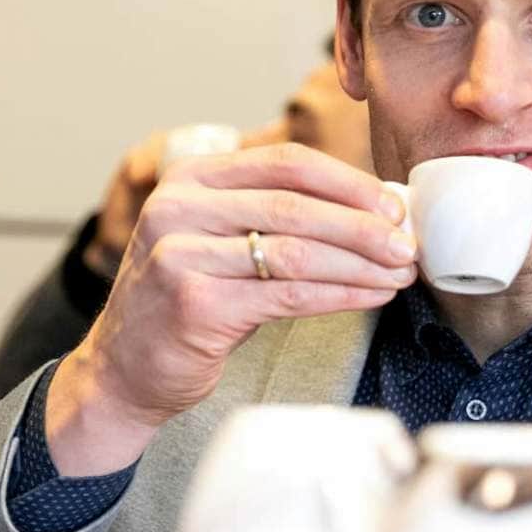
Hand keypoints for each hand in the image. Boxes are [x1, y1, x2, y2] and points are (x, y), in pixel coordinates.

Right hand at [45, 143, 414, 476]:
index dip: (347, 181)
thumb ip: (273, 216)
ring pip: (296, 251)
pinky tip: (372, 296)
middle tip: (408, 243)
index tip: (393, 203)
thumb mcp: (218, 239)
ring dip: (360, 263)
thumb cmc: (188, 301)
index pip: (284, 162)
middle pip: (294, 205)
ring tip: (400, 273)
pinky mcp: (195, 304)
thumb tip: (372, 210)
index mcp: (191, 177)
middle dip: (363, 225)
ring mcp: (182, 255)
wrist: (124, 369)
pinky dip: (341, 294)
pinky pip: (289, 295)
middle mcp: (179, 207)